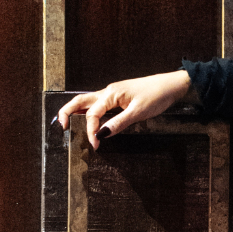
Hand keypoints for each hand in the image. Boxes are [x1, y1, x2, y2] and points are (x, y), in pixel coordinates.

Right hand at [57, 69, 191, 147]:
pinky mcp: (117, 98)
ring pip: (87, 102)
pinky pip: (98, 104)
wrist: (170, 86)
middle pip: (80, 101)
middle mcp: (108, 92)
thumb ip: (118, 123)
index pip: (92, 114)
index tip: (95, 145)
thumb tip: (101, 134)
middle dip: (67, 112)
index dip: (90, 131)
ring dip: (76, 112)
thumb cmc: (156, 96)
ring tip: (69, 125)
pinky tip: (90, 121)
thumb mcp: (138, 112)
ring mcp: (112, 94)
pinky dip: (89, 112)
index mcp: (110, 94)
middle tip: (61, 127)